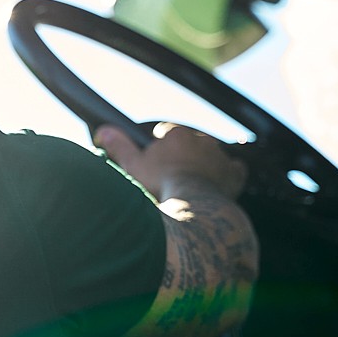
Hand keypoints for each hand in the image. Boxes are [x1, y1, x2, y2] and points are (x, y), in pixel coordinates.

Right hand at [95, 121, 247, 201]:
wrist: (193, 206)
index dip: (159, 148)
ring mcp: (220, 156)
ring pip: (210, 155)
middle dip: (182, 155)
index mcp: (177, 134)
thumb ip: (120, 146)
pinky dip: (228, 174)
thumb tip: (103, 129)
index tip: (155, 164)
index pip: (166, 132)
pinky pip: (234, 169)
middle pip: (189, 143)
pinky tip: (219, 183)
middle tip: (171, 176)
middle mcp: (202, 139)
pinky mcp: (234, 174)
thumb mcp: (133, 166)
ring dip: (203, 164)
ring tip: (191, 184)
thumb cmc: (160, 186)